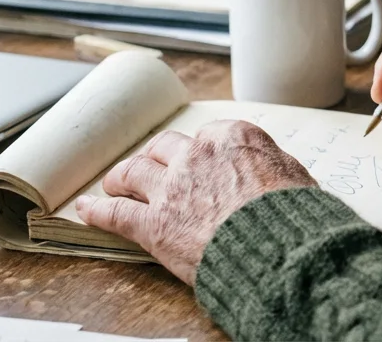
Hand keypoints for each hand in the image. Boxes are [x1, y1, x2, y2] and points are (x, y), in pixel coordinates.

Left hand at [75, 121, 316, 285]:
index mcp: (234, 138)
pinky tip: (86, 209)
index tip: (202, 162)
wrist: (280, 246)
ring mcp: (172, 188)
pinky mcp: (154, 224)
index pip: (208, 136)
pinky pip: (115, 212)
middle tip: (153, 167)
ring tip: (115, 183)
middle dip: (157, 157)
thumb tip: (270, 175)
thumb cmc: (295, 215)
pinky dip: (97, 210)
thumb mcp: (294, 176)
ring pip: (133, 171)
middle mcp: (198, 154)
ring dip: (122, 176)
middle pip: (165, 146)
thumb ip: (271, 168)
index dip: (203, 152)